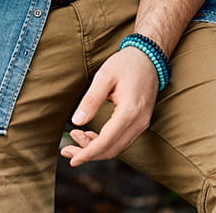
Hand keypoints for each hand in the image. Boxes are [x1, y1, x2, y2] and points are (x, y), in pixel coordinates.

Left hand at [60, 46, 158, 166]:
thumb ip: (91, 100)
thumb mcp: (104, 76)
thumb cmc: (126, 64)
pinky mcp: (140, 122)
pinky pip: (122, 139)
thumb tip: (77, 122)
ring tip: (75, 137)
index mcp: (130, 111)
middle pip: (111, 149)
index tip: (72, 159)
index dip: (88, 153)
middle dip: (88, 154)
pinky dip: (105, 142)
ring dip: (95, 148)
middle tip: (67, 150)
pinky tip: (90, 135)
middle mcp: (139, 122)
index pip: (106, 141)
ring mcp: (142, 123)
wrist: (149, 57)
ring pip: (117, 147)